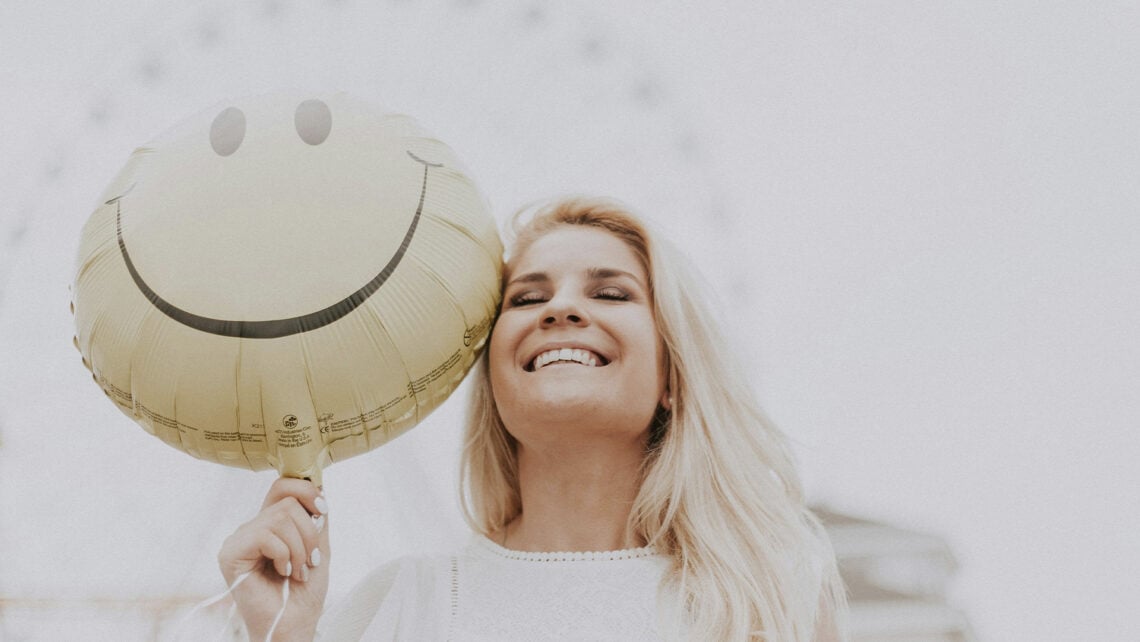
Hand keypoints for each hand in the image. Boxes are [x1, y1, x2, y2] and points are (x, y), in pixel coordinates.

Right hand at [218, 477, 329, 640]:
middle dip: (309, 532)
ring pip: (280, 517)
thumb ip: (316, 517)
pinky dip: (284, 555)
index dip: (307, 490)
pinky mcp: (231, 553)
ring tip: (298, 571)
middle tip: (310, 561)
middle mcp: (252, 527)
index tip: (323, 511)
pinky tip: (283, 572)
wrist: (294, 623)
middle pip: (287, 502)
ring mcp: (239, 539)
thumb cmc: (304, 592)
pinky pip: (265, 535)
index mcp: (271, 524)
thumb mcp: (318, 546)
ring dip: (299, 549)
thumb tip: (319, 485)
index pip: (283, 486)